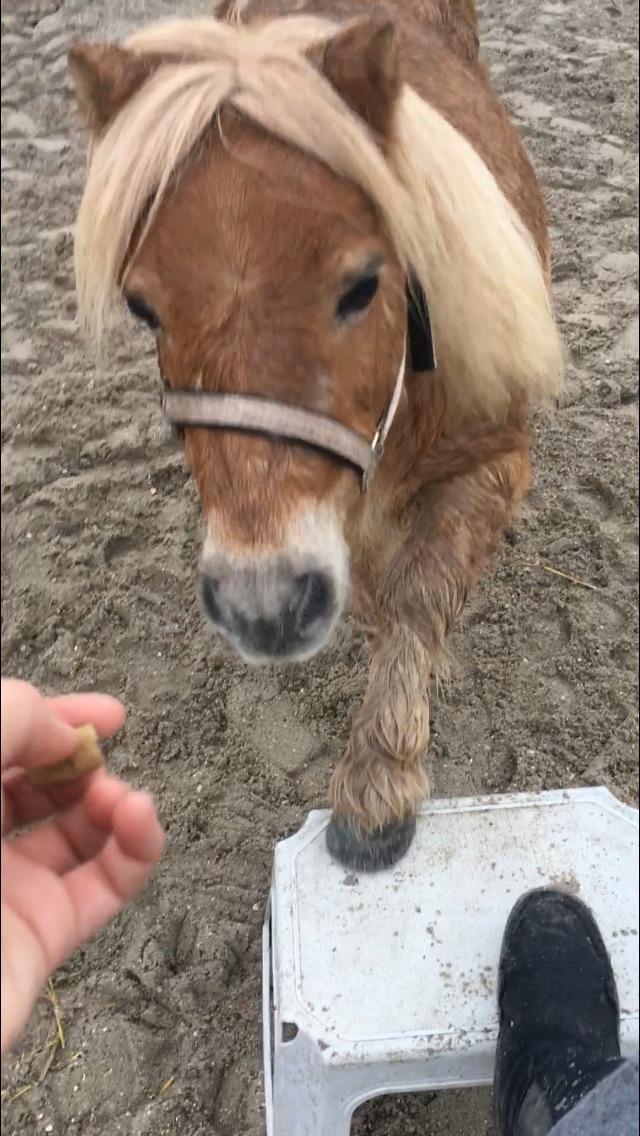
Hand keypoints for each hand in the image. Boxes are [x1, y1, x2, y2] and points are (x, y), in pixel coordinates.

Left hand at [1, 679, 164, 1055]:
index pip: (6, 742)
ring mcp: (4, 890)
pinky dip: (138, 849)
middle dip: (84, 763)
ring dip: (117, 803)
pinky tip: (142, 821)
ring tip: (123, 797)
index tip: (102, 713)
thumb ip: (14, 719)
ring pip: (81, 834)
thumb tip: (67, 734)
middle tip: (101, 754)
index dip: (54, 720)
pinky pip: (107, 887)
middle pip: (41, 786)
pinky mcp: (41, 938)